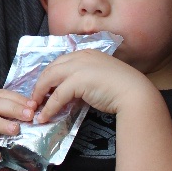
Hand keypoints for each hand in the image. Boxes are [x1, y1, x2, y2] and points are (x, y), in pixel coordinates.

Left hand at [32, 50, 151, 122]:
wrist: (136, 94)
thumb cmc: (122, 89)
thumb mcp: (99, 78)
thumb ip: (84, 81)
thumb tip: (69, 94)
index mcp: (86, 53)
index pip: (60, 62)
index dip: (50, 76)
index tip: (44, 89)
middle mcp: (80, 56)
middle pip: (51, 68)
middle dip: (40, 84)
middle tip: (35, 99)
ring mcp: (79, 66)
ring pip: (49, 78)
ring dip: (40, 94)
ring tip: (35, 108)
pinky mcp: (78, 81)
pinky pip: (57, 95)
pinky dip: (49, 107)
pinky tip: (45, 117)